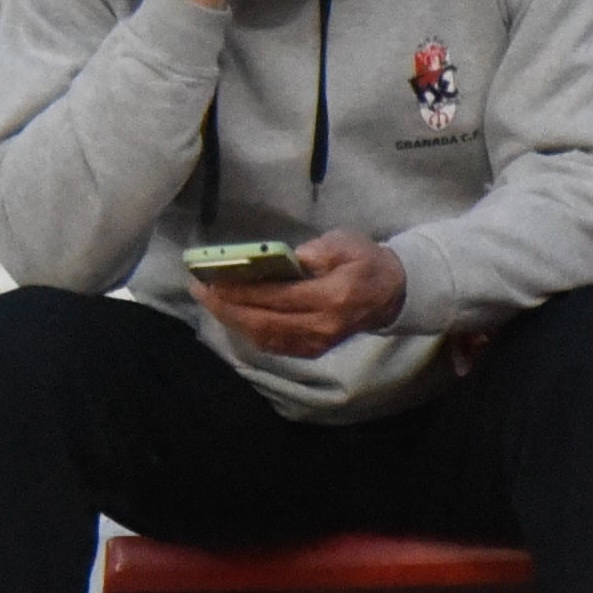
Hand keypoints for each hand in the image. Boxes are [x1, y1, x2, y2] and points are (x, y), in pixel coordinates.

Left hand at [197, 229, 407, 357]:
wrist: (393, 294)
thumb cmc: (366, 261)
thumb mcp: (346, 243)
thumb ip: (318, 250)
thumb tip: (285, 258)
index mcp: (333, 297)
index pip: (279, 297)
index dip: (243, 290)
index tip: (214, 278)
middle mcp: (323, 326)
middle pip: (266, 322)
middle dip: (227, 307)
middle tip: (200, 289)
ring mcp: (318, 343)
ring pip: (266, 337)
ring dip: (232, 320)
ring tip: (208, 300)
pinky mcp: (313, 350)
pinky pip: (274, 344)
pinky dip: (248, 330)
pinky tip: (231, 315)